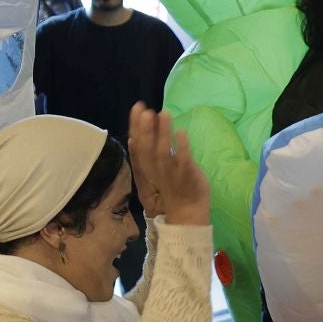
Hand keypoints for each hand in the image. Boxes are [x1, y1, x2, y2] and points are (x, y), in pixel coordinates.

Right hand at [127, 103, 208, 226]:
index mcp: (148, 167)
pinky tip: (182, 132)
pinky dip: (182, 147)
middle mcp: (156, 170)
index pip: (138, 144)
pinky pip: (184, 161)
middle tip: (145, 109)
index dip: (135, 126)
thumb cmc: (173, 189)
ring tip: (163, 113)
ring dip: (162, 133)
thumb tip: (135, 136)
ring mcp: (171, 174)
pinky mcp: (186, 177)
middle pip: (147, 148)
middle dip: (145, 128)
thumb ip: (148, 154)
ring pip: (163, 153)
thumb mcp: (155, 171)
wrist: (187, 214)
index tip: (137, 107)